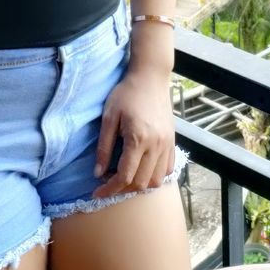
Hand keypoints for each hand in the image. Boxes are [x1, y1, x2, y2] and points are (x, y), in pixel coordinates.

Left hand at [91, 69, 174, 198]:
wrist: (151, 77)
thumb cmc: (126, 93)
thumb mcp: (109, 117)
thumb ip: (104, 147)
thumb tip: (98, 173)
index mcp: (138, 139)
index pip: (124, 176)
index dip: (109, 189)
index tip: (96, 193)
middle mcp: (156, 145)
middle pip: (140, 183)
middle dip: (121, 189)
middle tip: (107, 183)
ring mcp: (167, 144)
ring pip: (156, 180)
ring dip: (139, 185)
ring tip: (125, 178)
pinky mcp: (172, 141)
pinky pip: (167, 169)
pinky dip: (155, 176)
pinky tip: (142, 169)